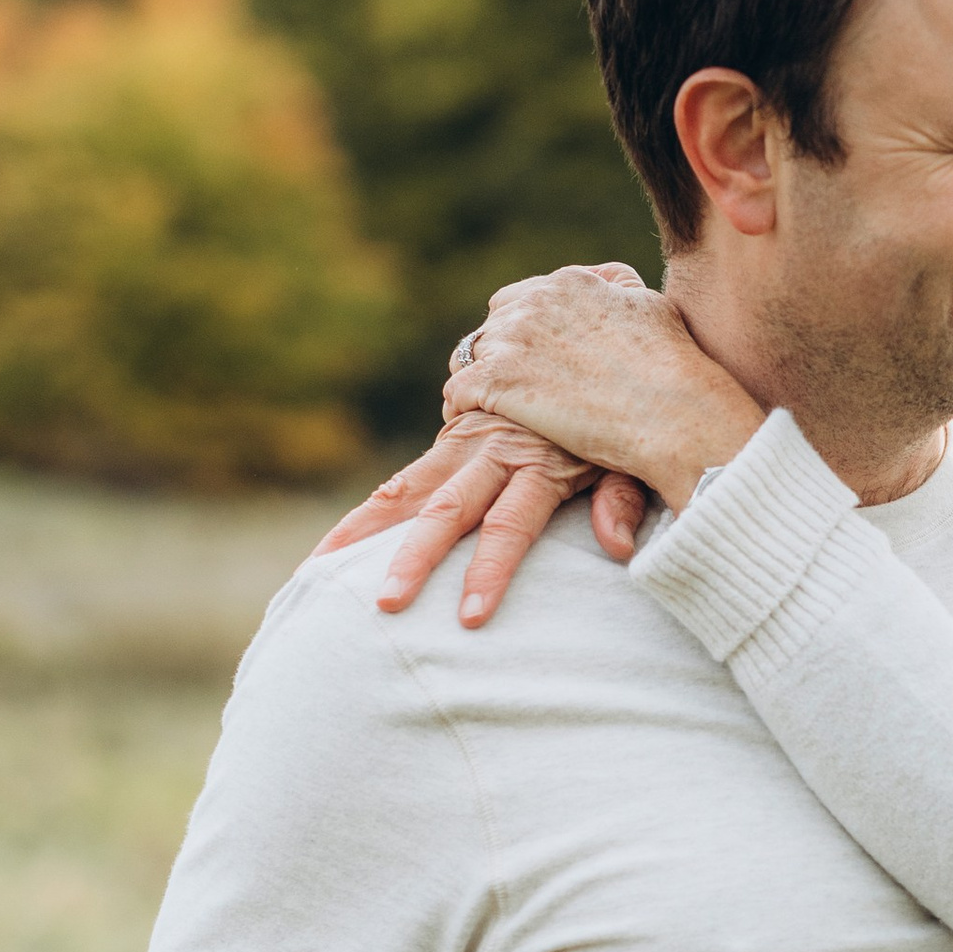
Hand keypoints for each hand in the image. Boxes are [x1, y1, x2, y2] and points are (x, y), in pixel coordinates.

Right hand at [319, 418, 651, 620]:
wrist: (600, 332)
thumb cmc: (628, 409)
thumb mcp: (632, 453)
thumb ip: (623, 498)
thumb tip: (618, 546)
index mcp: (540, 461)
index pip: (510, 526)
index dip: (490, 571)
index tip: (469, 619)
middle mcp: (495, 450)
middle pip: (446, 511)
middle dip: (414, 559)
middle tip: (382, 604)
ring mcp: (470, 439)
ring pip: (409, 489)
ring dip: (364, 531)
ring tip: (320, 572)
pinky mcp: (457, 429)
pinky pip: (409, 475)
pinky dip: (374, 508)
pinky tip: (336, 546)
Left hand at [445, 263, 766, 508]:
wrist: (675, 414)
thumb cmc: (676, 369)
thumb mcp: (653, 308)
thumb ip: (622, 292)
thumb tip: (616, 290)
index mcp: (570, 283)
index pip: (523, 299)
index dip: (525, 332)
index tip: (533, 361)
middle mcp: (535, 302)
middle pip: (493, 324)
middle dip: (500, 354)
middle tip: (509, 389)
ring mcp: (513, 340)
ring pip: (471, 356)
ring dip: (479, 381)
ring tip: (487, 410)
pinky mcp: (498, 381)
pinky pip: (457, 391)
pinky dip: (461, 408)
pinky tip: (473, 425)